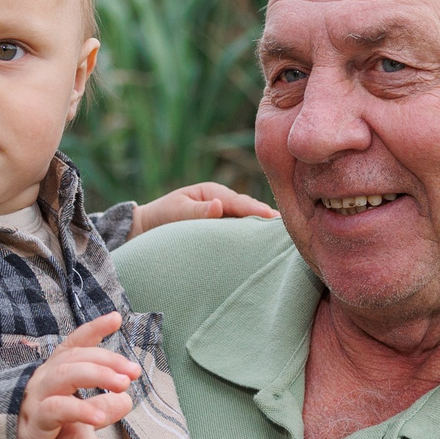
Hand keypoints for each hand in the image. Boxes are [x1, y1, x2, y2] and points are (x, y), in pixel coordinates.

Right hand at [17, 314, 140, 438]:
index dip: (93, 330)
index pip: (73, 346)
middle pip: (73, 358)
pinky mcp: (31, 424)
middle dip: (107, 359)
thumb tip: (127, 398)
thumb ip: (100, 407)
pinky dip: (80, 409)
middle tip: (134, 371)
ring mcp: (33, 400)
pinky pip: (55, 410)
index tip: (116, 318)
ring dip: (97, 375)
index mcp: (53, 375)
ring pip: (63, 376)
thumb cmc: (45, 437)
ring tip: (123, 385)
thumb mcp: (77, 419)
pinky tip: (100, 417)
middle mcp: (41, 381)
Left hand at [128, 181, 278, 236]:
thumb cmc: (161, 217)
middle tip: (293, 230)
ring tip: (285, 240)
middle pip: (251, 210)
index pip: (242, 202)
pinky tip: (266, 246)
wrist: (146, 228)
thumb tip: (219, 205)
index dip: (260, 211)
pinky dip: (253, 235)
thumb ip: (196, 212)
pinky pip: (241, 230)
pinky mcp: (223, 227)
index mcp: (213, 192)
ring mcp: (224, 214)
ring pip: (248, 221)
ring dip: (263, 228)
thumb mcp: (175, 212)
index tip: (277, 220)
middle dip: (268, 219)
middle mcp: (223, 201)